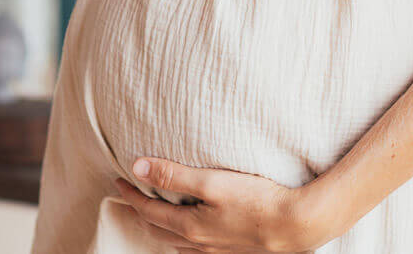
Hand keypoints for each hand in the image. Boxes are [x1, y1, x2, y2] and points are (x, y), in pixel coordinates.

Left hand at [113, 156, 324, 252]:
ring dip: (158, 226)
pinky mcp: (230, 251)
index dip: (131, 195)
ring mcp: (214, 251)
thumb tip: (138, 168)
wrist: (294, 226)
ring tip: (153, 212)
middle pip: (157, 229)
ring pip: (175, 242)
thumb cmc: (255, 200)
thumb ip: (174, 175)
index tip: (118, 179)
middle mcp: (198, 243)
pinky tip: (189, 233)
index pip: (148, 211)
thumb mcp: (212, 182)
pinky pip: (194, 249)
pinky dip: (181, 238)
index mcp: (189, 226)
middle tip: (129, 194)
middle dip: (139, 211)